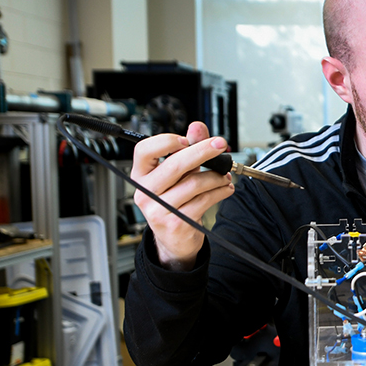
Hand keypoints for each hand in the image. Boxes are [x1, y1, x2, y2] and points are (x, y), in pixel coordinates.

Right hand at [131, 121, 234, 270]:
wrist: (175, 239)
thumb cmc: (174, 202)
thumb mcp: (178, 175)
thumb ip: (187, 150)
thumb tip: (197, 127)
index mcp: (141, 176)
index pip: (144, 150)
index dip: (166, 141)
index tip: (186, 140)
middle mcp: (145, 193)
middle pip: (175, 165)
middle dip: (203, 151)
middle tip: (219, 144)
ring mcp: (159, 209)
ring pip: (194, 183)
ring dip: (216, 176)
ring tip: (224, 176)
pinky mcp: (177, 223)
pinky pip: (204, 200)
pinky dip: (220, 191)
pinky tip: (224, 188)